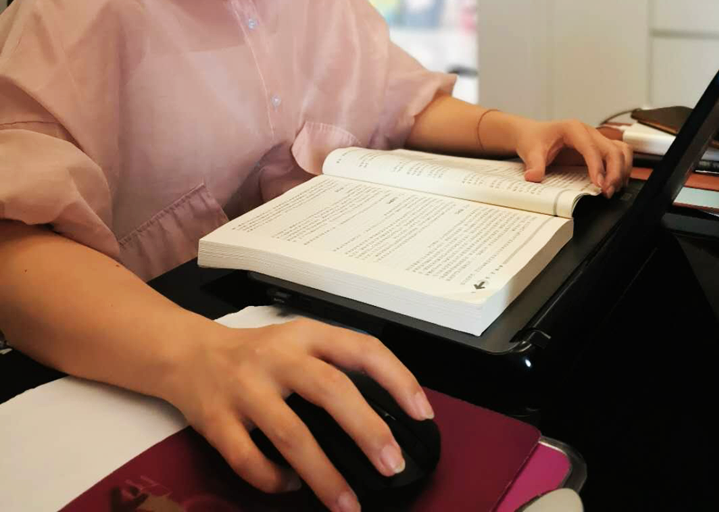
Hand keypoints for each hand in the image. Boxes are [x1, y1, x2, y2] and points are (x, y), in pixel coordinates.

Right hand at [161, 317, 432, 511]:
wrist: (187, 353)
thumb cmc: (255, 354)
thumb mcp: (298, 342)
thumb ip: (334, 366)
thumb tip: (388, 415)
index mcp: (306, 335)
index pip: (361, 348)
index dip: (397, 378)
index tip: (421, 412)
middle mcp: (277, 357)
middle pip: (329, 389)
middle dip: (365, 429)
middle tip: (391, 464)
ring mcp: (245, 388)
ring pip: (291, 434)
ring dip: (324, 475)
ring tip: (349, 504)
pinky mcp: (217, 421)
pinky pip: (249, 459)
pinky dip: (274, 480)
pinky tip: (290, 486)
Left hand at [511, 118, 632, 195]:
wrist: (532, 134)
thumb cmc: (534, 138)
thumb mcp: (531, 151)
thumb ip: (534, 164)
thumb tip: (534, 177)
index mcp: (573, 129)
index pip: (591, 147)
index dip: (597, 166)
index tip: (598, 184)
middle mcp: (589, 132)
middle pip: (613, 149)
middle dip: (615, 172)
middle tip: (607, 192)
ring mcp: (596, 140)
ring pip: (621, 151)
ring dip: (622, 170)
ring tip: (612, 189)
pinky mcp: (598, 149)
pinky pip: (618, 155)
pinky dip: (622, 169)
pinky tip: (614, 183)